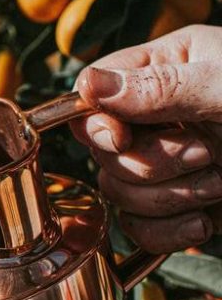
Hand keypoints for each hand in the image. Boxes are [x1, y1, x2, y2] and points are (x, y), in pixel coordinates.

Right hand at [74, 24, 221, 252]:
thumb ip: (161, 87)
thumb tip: (89, 85)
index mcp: (169, 67)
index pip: (92, 92)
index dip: (98, 121)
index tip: (123, 136)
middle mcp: (160, 115)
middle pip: (102, 150)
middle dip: (150, 163)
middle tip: (205, 155)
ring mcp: (169, 163)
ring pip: (119, 190)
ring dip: (167, 197)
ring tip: (218, 182)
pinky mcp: (179, 206)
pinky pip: (138, 227)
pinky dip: (167, 232)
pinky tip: (206, 221)